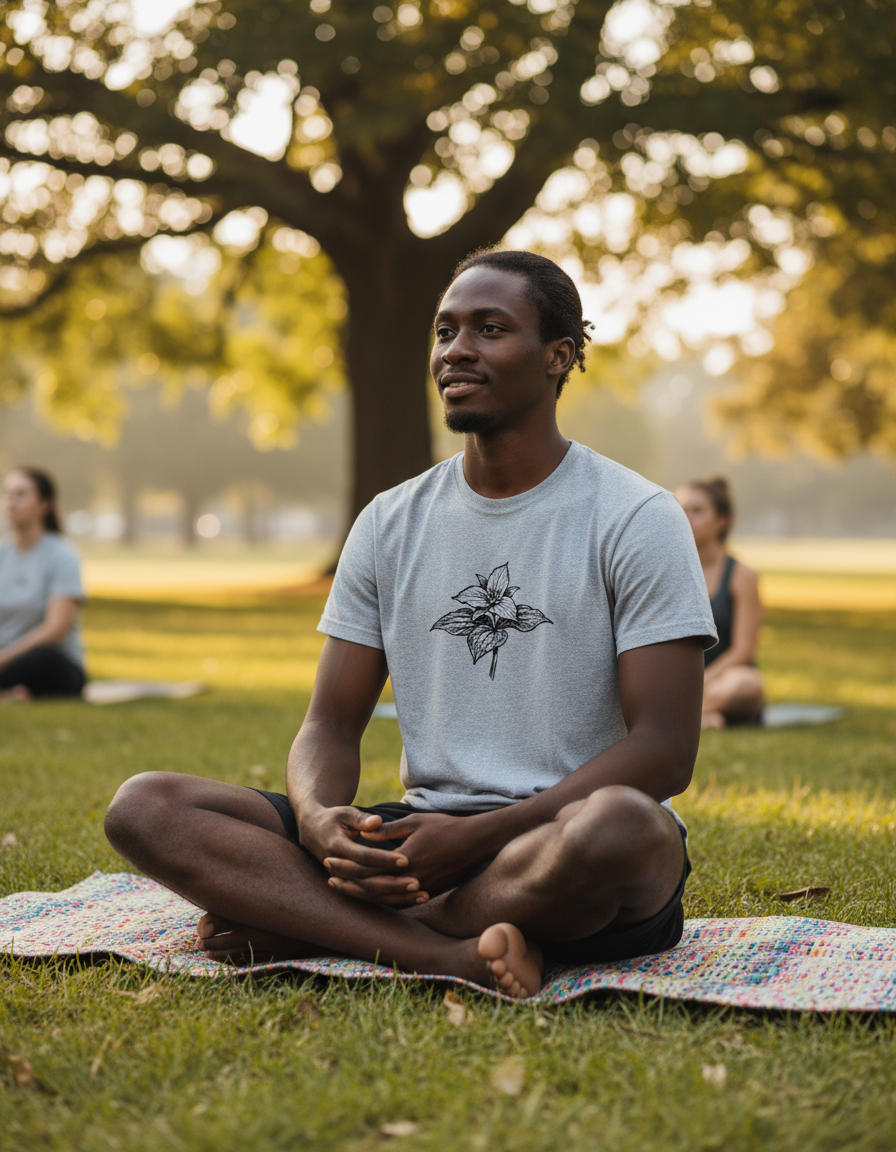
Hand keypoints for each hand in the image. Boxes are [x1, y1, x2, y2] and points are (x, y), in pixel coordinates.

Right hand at [298, 804, 423, 907]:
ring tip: (422, 895)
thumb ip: (361, 818)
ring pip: (370, 894)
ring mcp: (342, 880)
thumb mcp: (345, 813)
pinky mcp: (349, 886)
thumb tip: (377, 822)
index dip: (383, 859)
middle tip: (417, 883)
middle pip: (367, 882)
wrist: (313, 831)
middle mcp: (337, 868)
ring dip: (397, 897)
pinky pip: (371, 896)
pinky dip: (392, 899)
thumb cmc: (334, 819)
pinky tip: (413, 899)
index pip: (362, 857)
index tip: (405, 859)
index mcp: (336, 847)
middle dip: (393, 884)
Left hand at [326, 812, 489, 901]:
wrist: (475, 842)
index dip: (345, 867)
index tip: (329, 862)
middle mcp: (411, 879)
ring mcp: (421, 890)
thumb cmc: (445, 827)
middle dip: (348, 884)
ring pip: (384, 900)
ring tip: (346, 890)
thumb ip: (388, 831)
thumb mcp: (414, 822)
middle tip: (329, 880)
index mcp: (404, 860)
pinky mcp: (429, 893)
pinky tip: (372, 897)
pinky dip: (383, 900)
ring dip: (363, 895)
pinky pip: (400, 902)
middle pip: (371, 888)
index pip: (366, 868)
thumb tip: (363, 834)